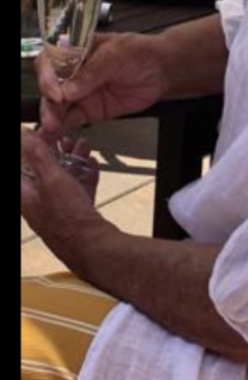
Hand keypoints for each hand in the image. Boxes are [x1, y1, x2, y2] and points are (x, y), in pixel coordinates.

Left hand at [21, 128, 104, 257]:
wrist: (93, 246)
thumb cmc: (68, 220)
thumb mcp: (51, 178)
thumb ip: (36, 154)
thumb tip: (22, 134)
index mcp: (23, 194)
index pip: (21, 164)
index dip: (30, 146)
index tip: (43, 133)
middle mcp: (36, 201)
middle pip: (41, 168)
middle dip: (55, 150)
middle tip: (66, 138)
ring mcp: (55, 207)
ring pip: (60, 176)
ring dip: (72, 159)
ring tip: (82, 147)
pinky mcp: (72, 212)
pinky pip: (76, 188)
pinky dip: (83, 175)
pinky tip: (91, 166)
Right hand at [37, 31, 165, 137]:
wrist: (161, 71)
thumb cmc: (139, 53)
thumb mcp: (115, 55)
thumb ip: (91, 73)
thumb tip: (68, 89)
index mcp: (74, 52)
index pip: (49, 62)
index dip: (47, 77)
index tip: (56, 92)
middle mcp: (73, 73)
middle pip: (50, 88)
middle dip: (48, 102)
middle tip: (52, 116)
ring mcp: (81, 93)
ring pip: (58, 106)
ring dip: (53, 116)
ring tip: (53, 126)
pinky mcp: (90, 110)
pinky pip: (71, 119)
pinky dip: (63, 126)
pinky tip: (58, 131)